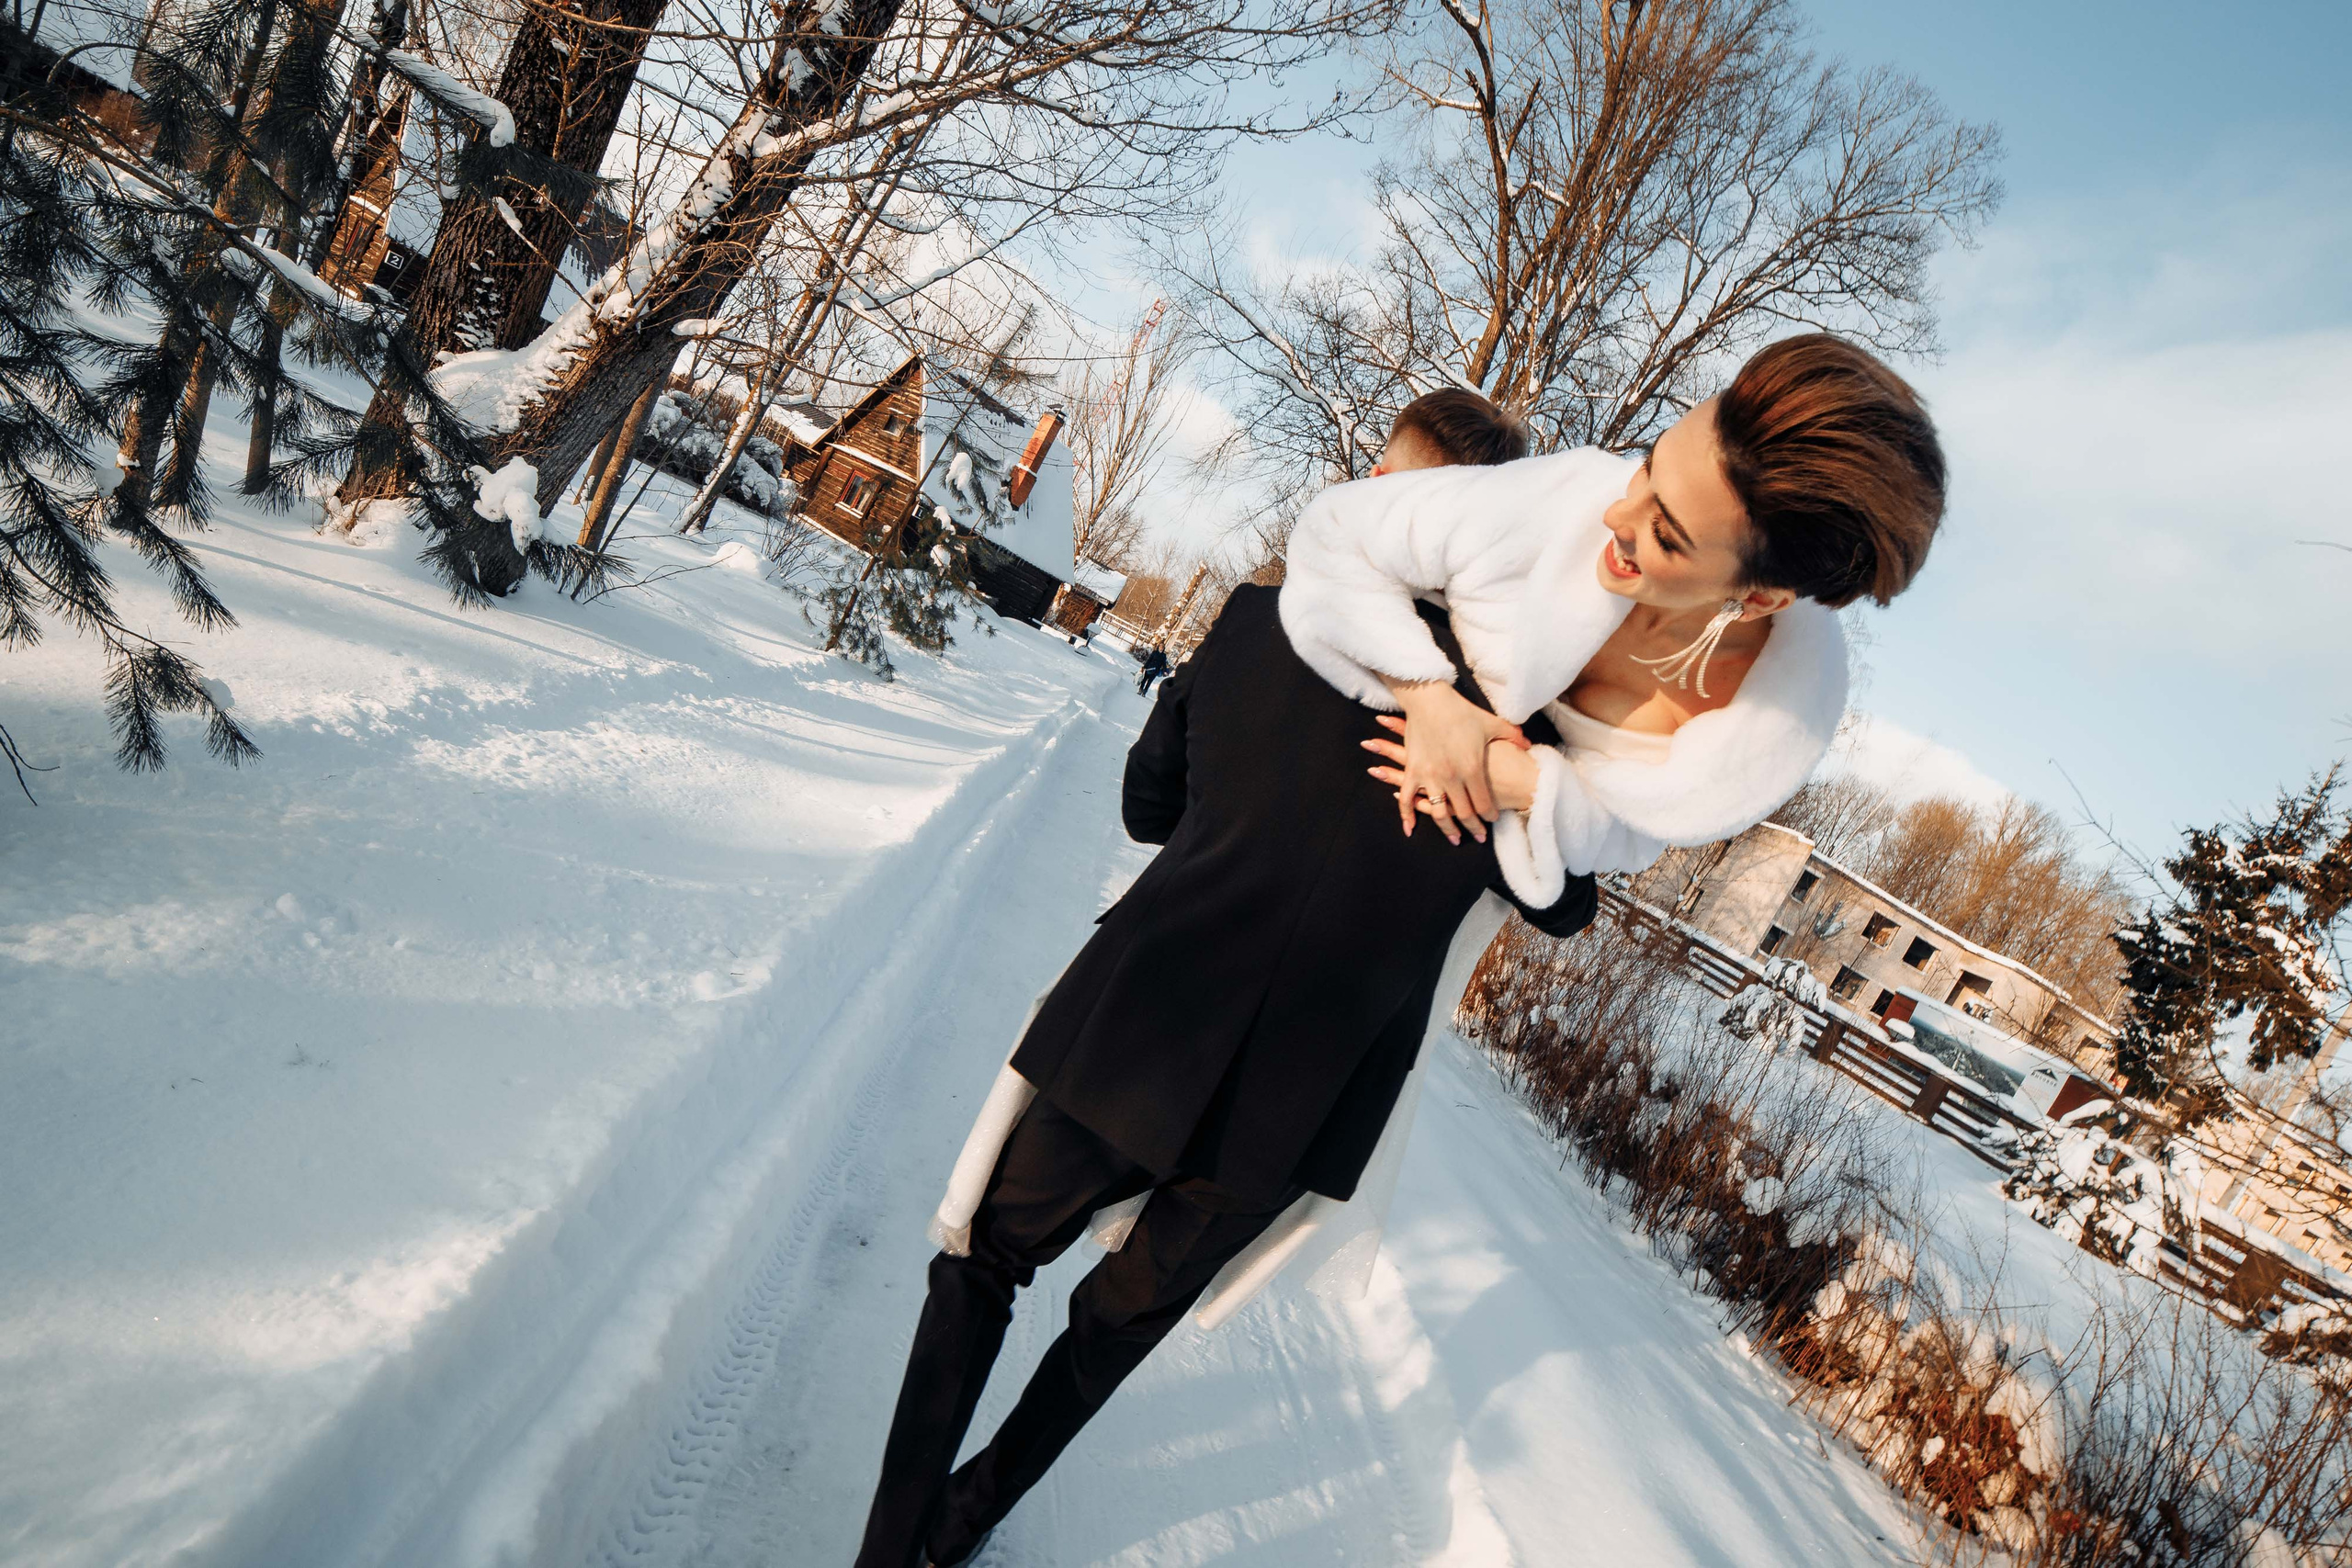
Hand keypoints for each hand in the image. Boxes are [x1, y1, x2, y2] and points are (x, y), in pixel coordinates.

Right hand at [1363, 719, 1533, 844]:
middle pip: (1464, 813)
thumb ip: (1512, 735)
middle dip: (1473, 828)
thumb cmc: (1461, 711)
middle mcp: (1452, 777)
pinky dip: (1407, 816)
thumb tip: (1528, 744)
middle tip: (1479, 836)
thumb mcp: (1492, 723)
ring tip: (1454, 838)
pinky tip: (1411, 829)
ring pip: (1439, 813)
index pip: (1484, 803)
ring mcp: (1430, 776)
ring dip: (1447, 829)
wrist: (1429, 700)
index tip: (1492, 820)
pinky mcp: (1413, 771)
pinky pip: (1407, 799)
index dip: (1489, 816)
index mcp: (1472, 768)